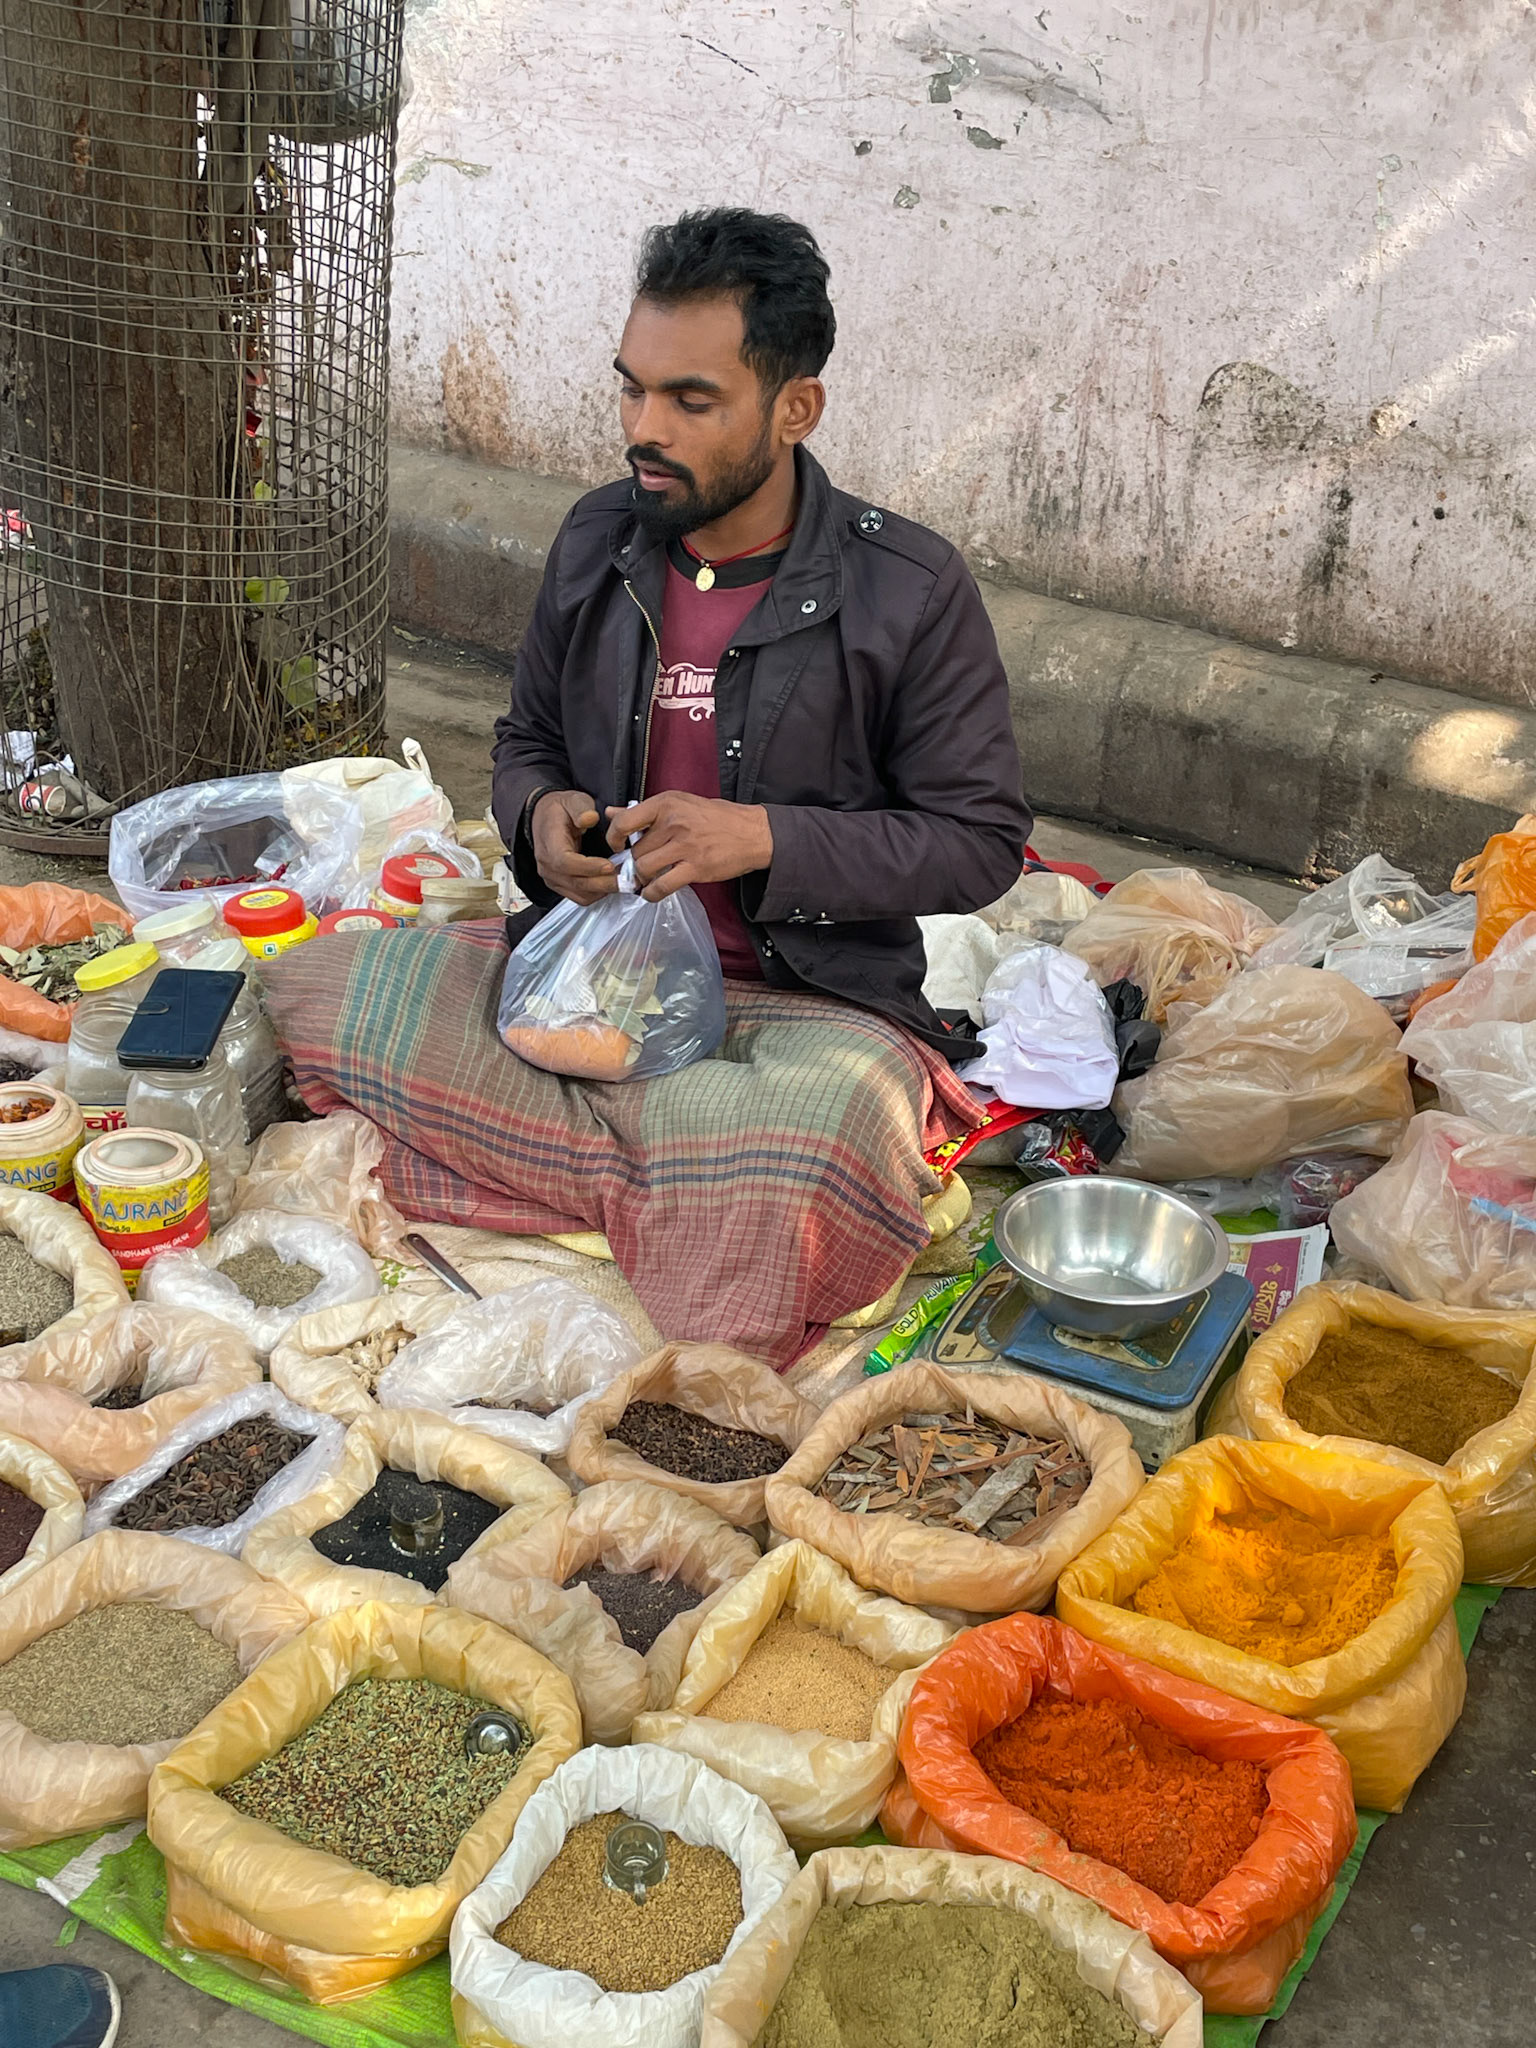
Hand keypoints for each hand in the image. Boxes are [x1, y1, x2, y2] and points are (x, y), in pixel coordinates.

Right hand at [532, 789, 618, 903]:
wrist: (545, 817)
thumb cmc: (559, 810)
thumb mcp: (572, 800)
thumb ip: (581, 808)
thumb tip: (589, 818)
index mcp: (549, 843)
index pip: (566, 862)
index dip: (589, 867)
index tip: (610, 865)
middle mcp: (547, 865)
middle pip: (576, 883)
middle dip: (604, 883)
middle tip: (627, 878)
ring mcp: (553, 878)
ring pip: (580, 894)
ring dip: (603, 890)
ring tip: (623, 880)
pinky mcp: (560, 885)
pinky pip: (580, 897)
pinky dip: (598, 893)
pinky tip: (611, 883)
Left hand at [606, 791, 773, 901]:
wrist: (753, 833)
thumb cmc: (717, 818)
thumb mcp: (681, 804)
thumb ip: (644, 811)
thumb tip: (611, 812)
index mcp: (667, 803)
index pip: (624, 822)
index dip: (614, 837)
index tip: (618, 845)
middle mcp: (673, 822)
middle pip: (636, 850)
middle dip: (634, 863)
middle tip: (639, 867)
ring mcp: (684, 846)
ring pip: (644, 869)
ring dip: (642, 878)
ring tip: (646, 880)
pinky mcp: (695, 868)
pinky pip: (661, 886)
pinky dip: (652, 894)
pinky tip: (652, 893)